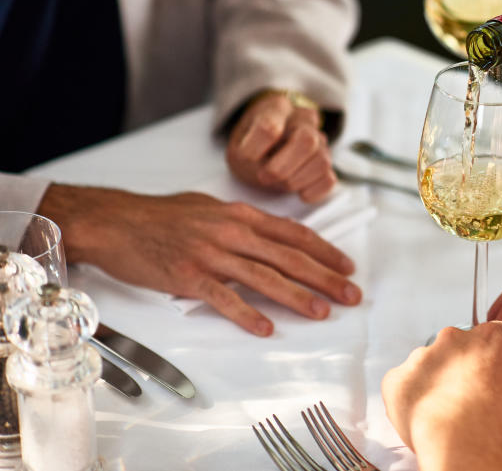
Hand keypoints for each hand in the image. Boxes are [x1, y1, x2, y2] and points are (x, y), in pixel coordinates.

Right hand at [38, 184, 361, 335]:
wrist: (118, 222)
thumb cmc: (163, 215)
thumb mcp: (211, 207)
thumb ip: (242, 222)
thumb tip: (269, 234)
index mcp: (242, 215)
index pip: (295, 234)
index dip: (325, 251)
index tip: (347, 267)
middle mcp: (232, 232)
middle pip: (289, 257)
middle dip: (325, 277)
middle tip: (350, 295)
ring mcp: (211, 254)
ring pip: (264, 277)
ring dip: (296, 297)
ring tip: (321, 312)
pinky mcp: (189, 276)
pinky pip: (224, 298)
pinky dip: (247, 314)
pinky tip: (266, 328)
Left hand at [227, 92, 335, 202]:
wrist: (265, 148)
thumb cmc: (251, 145)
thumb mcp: (238, 145)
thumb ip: (248, 154)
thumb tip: (269, 171)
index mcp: (277, 108)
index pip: (269, 128)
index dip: (255, 150)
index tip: (246, 158)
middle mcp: (304, 119)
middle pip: (306, 140)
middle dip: (282, 168)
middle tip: (264, 177)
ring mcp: (320, 140)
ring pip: (321, 161)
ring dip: (296, 180)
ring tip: (280, 182)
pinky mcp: (328, 162)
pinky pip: (329, 179)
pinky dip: (313, 190)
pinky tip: (298, 191)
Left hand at [382, 322, 501, 470]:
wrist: (465, 442)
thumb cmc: (498, 423)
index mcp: (490, 338)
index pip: (491, 337)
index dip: (491, 359)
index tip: (491, 377)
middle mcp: (454, 339)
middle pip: (456, 347)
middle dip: (460, 368)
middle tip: (468, 398)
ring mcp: (422, 356)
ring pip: (427, 366)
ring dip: (434, 383)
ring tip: (445, 412)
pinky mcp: (397, 378)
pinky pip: (401, 385)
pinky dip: (409, 399)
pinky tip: (423, 417)